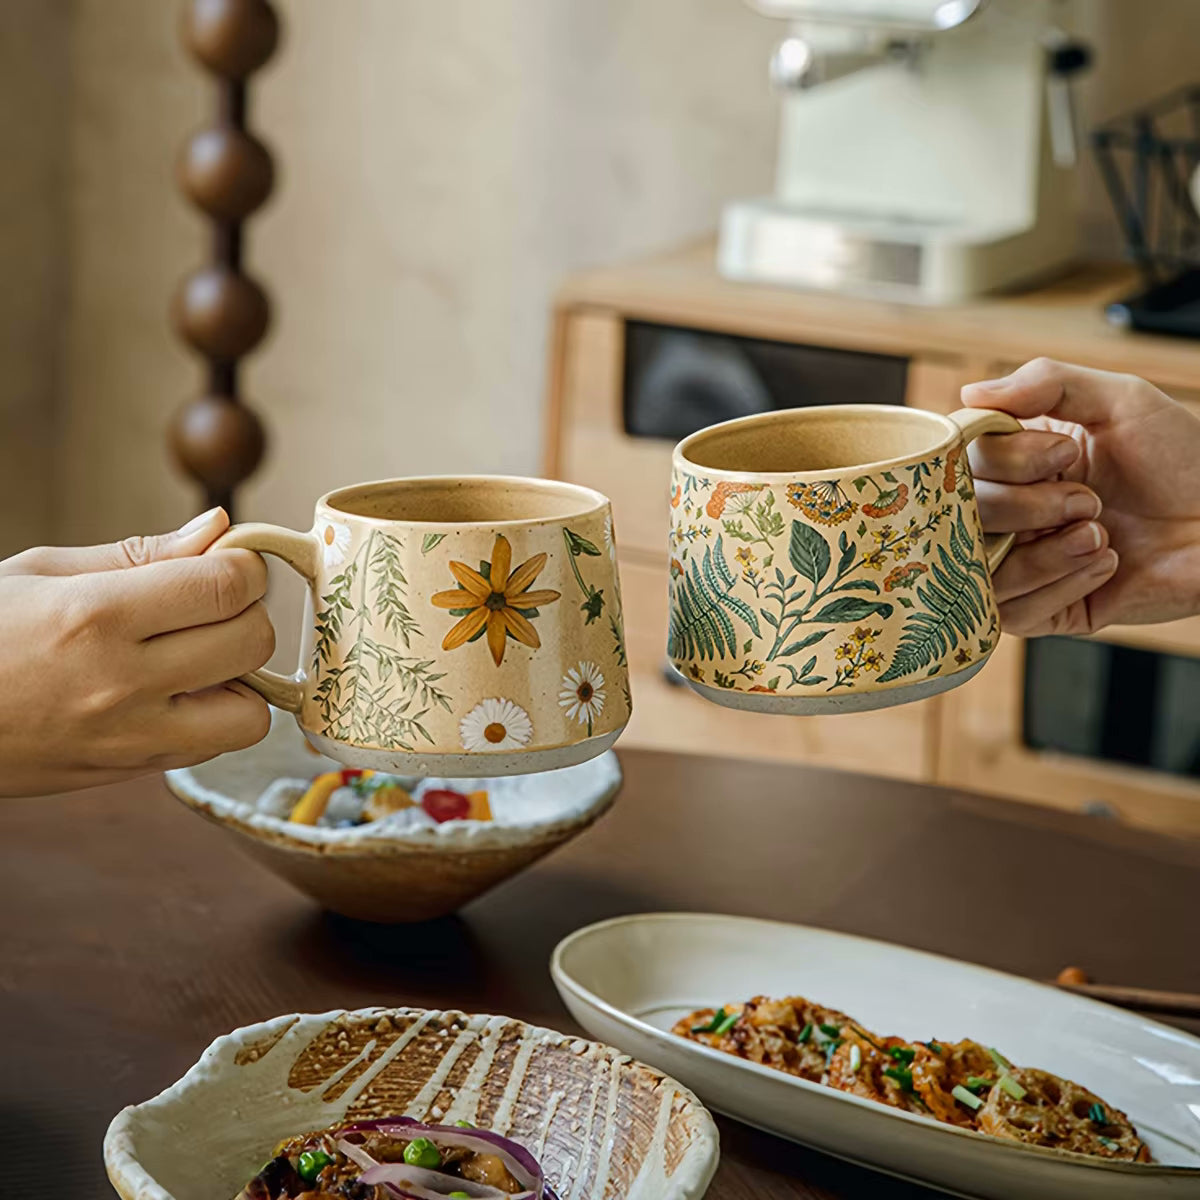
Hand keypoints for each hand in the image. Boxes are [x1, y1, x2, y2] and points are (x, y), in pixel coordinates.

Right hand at [0, 508, 272, 795]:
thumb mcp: (41, 573)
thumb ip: (141, 554)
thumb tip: (221, 527)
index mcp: (95, 616)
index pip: (226, 586)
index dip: (245, 566)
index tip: (230, 560)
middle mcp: (120, 682)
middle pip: (253, 642)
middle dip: (247, 612)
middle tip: (212, 604)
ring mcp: (127, 737)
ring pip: (251, 713)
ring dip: (241, 679)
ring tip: (198, 657)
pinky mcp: (128, 772)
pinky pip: (212, 747)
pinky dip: (212, 717)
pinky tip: (173, 692)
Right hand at [963, 358, 1199, 635]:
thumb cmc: (1182, 460)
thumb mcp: (1120, 401)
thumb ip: (1046, 381)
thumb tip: (968, 395)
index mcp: (1012, 460)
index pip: (959, 459)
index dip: (1005, 459)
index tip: (1063, 454)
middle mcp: (1004, 512)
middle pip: (964, 515)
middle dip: (1029, 507)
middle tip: (1089, 501)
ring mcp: (1018, 564)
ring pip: (980, 568)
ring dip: (1046, 551)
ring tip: (1100, 535)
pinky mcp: (1042, 612)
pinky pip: (1011, 614)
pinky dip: (1061, 585)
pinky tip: (1106, 565)